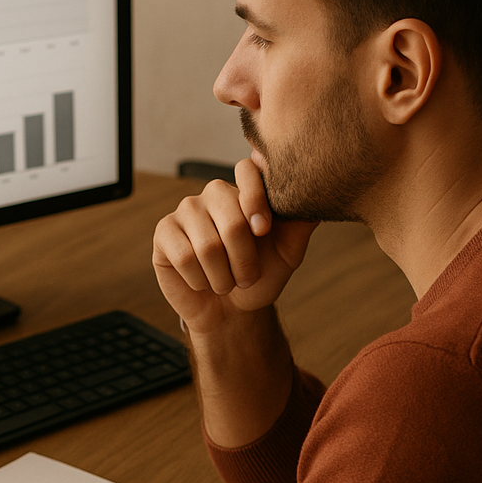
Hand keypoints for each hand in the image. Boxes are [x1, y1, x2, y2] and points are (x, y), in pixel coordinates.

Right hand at [152, 159, 318, 333]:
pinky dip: (200, 280)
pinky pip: (184, 258)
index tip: (263, 231)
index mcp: (244, 191)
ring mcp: (186, 211)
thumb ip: (299, 223)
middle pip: (231, 219)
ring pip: (207, 246)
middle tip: (246, 277)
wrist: (231, 311)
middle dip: (244, 260)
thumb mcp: (288, 253)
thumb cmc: (259, 277)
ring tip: (225, 282)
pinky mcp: (164, 233)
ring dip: (223, 277)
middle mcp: (213, 194)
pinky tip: (201, 280)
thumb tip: (317, 197)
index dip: (256, 201)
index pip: (247, 171)